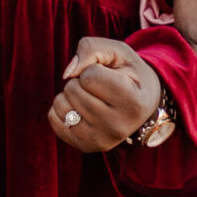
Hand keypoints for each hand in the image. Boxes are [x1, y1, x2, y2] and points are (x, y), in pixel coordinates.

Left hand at [48, 37, 160, 153]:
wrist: (143, 104)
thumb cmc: (128, 73)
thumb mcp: (117, 51)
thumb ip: (91, 49)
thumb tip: (67, 73)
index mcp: (132, 102)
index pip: (89, 76)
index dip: (93, 69)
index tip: (110, 76)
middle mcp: (118, 127)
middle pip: (73, 91)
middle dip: (80, 81)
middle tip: (100, 87)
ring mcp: (101, 141)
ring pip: (61, 106)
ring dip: (69, 94)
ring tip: (91, 97)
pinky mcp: (86, 147)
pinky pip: (54, 120)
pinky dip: (61, 108)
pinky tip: (80, 109)